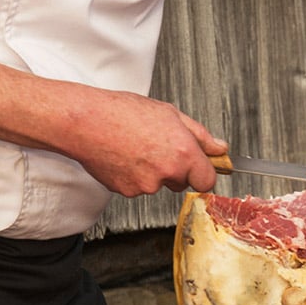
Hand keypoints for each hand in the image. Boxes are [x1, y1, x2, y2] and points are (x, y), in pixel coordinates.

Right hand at [65, 87, 227, 195]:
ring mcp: (146, 185)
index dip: (202, 172)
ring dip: (152, 170)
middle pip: (182, 182)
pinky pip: (138, 187)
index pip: (207, 180)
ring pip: (158, 184)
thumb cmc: (123, 113)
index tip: (198, 166)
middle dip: (175, 168)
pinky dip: (133, 175)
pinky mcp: (127, 191)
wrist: (86, 122)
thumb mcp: (170, 114)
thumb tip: (219, 147)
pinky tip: (124, 156)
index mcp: (183, 153)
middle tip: (157, 145)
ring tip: (135, 146)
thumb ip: (200, 135)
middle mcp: (167, 173)